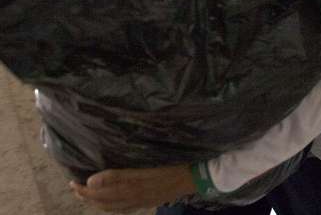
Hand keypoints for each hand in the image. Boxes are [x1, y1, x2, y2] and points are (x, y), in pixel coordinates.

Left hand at [70, 164, 195, 212]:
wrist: (191, 177)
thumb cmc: (169, 166)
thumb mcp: (145, 168)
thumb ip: (118, 175)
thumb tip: (92, 181)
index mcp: (129, 187)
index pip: (100, 192)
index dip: (85, 189)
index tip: (73, 181)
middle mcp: (131, 197)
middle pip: (103, 200)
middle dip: (86, 196)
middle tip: (74, 187)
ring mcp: (138, 201)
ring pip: (110, 206)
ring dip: (96, 202)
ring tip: (86, 195)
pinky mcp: (145, 203)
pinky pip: (121, 209)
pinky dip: (109, 207)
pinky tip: (109, 203)